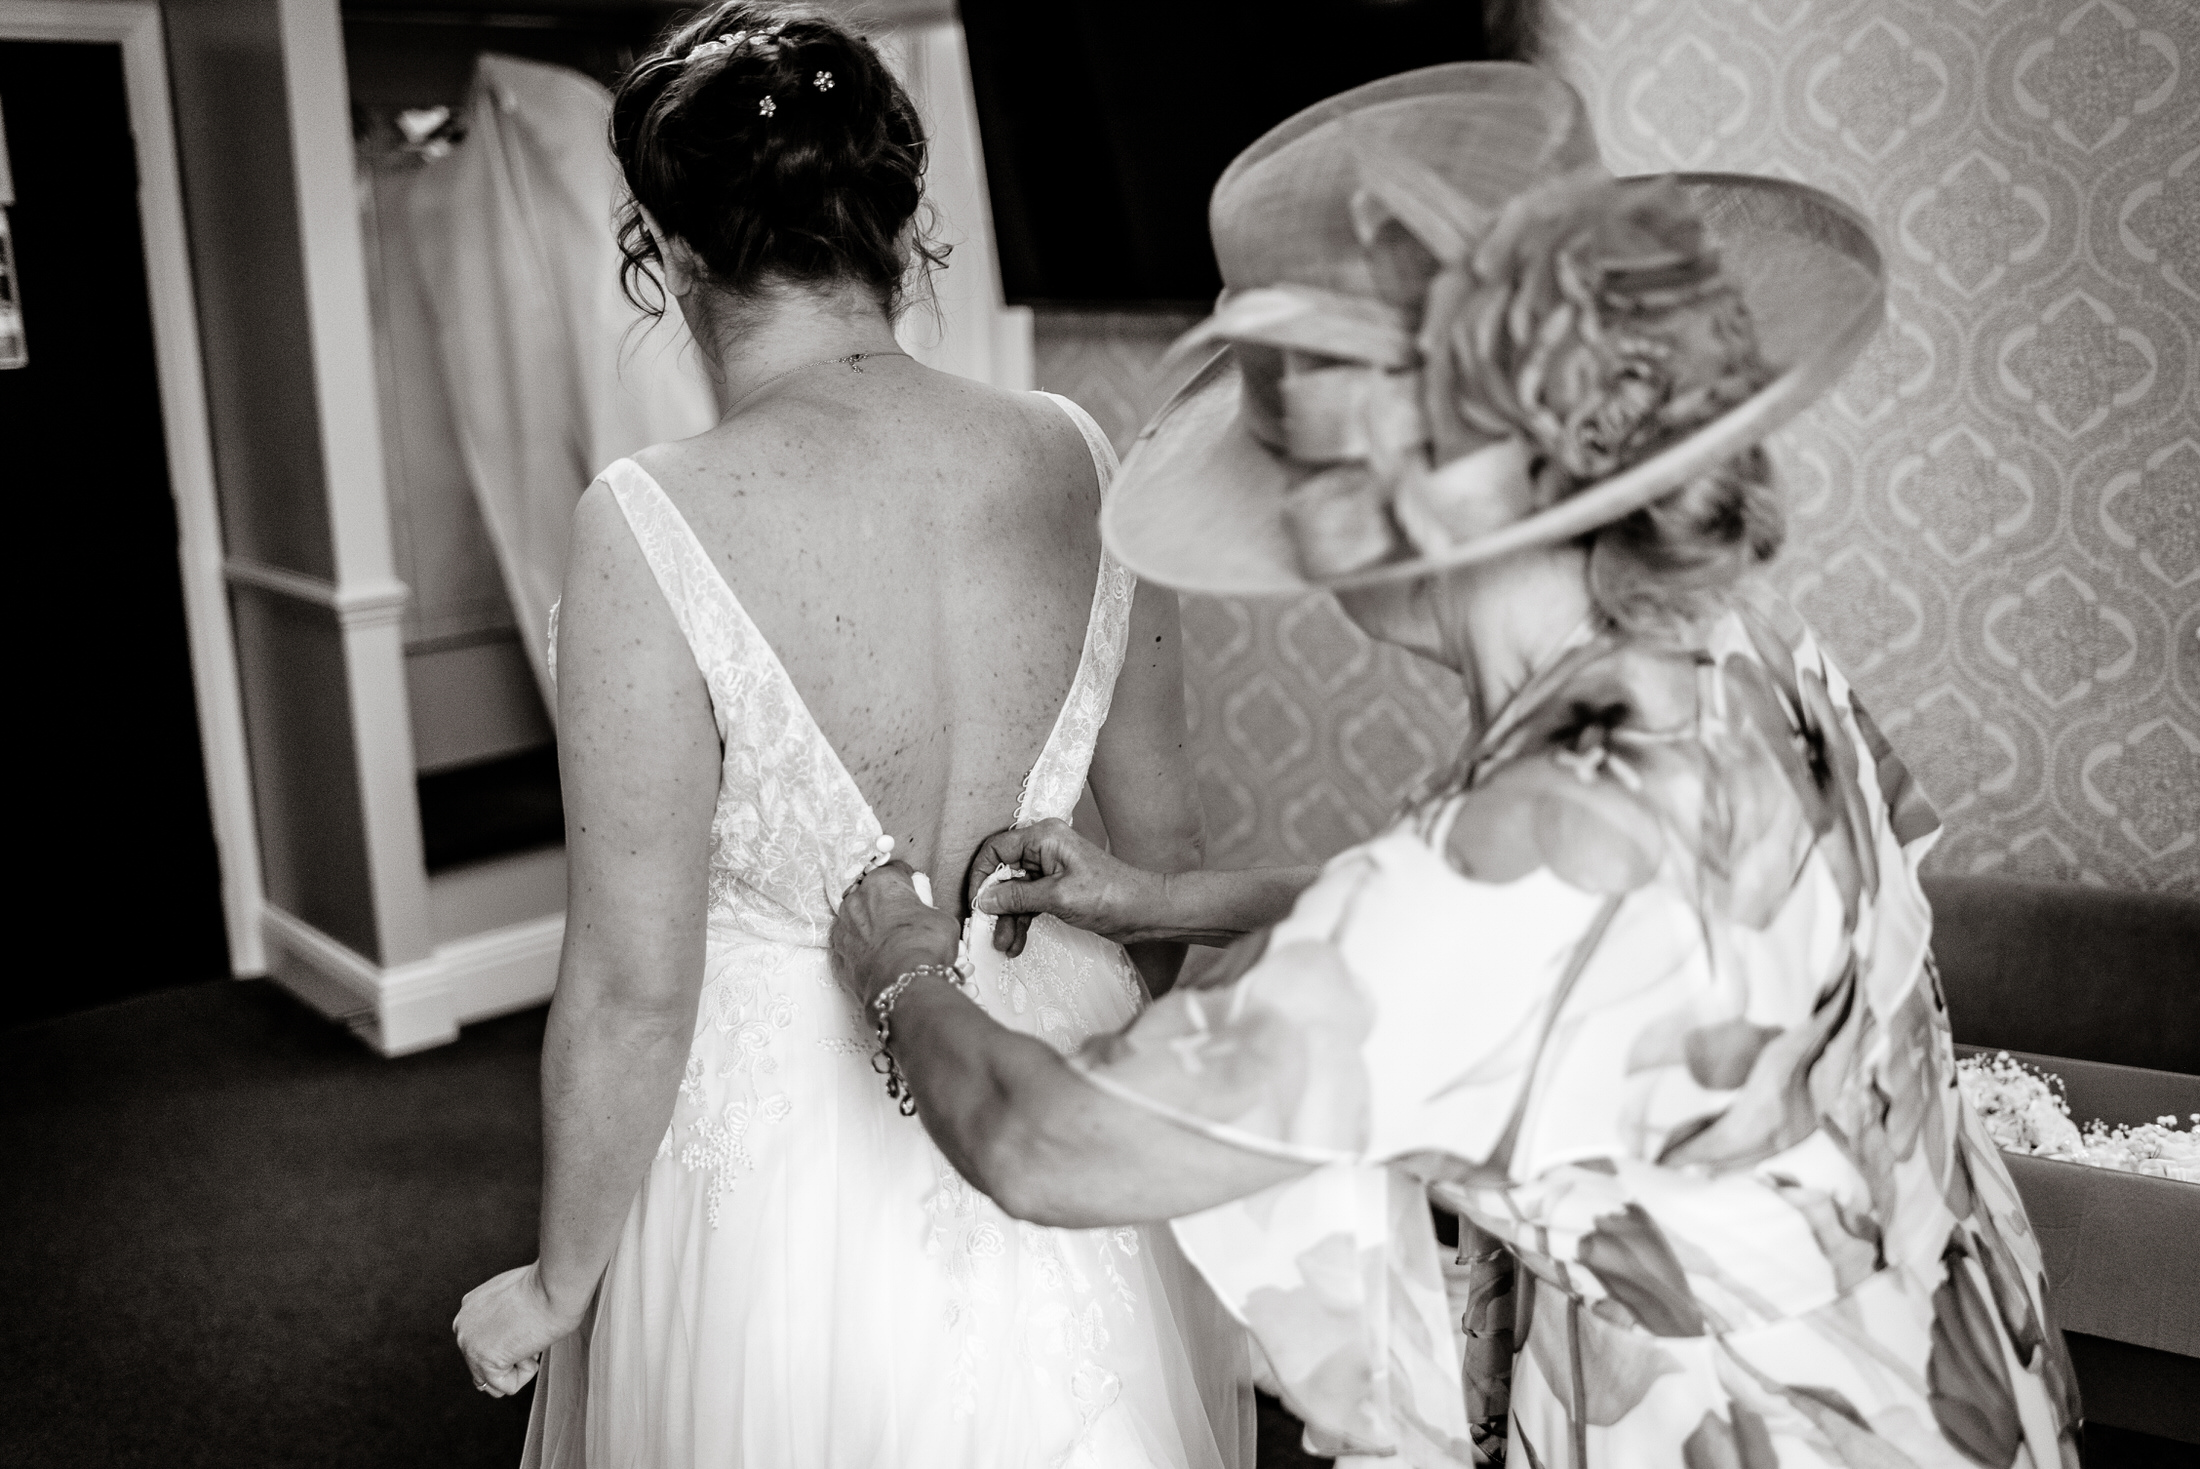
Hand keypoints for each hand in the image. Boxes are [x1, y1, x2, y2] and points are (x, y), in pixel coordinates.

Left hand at [453, 1261, 578, 1397]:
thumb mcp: (513, 1296)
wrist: (553, 1286)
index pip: (480, 1345)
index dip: (509, 1342)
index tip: (524, 1324)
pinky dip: (527, 1372)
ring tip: (528, 1338)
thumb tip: (511, 1337)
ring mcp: (470, 1346)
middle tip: (528, 1330)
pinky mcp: (485, 1362)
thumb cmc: (545, 1286)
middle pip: (484, 1367)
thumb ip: (500, 1317)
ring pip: (495, 1380)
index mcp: (469, 1308)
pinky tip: (531, 1345)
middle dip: (512, 1356)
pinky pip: (509, 1386)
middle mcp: (463, 1328)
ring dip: (517, 1366)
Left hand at [831, 859, 960, 1012]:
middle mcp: (855, 900)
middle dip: (886, 904)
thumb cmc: (924, 946)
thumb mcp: (942, 918)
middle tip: (906, 921)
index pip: (895, 870)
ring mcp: (843, 929)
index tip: (916, 893)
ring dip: (871, 928)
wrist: (903, 983)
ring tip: (892, 945)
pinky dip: (863, 952)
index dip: (909, 882)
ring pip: (857, 921)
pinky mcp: (837, 955)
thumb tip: (926, 918)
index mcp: (882, 882)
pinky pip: (851, 947)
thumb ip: (928, 910)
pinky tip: (880, 961)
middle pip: (872, 895)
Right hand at [965, 818, 1160, 955]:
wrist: (1145, 911)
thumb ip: (1017, 897)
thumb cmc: (1110, 895)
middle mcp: (1044, 848)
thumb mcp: (1058, 897)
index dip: (982, 876)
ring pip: (1015, 892)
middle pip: (1003, 873)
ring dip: (1008, 919)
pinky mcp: (1056, 888)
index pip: (996, 849)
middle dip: (996, 904)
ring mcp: (1050, 869)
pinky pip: (1028, 902)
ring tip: (1004, 945)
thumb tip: (984, 899)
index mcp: (1044, 837)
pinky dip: (1021, 921)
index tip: (976, 904)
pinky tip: (1016, 943)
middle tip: (989, 932)